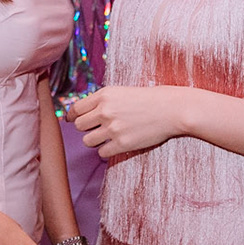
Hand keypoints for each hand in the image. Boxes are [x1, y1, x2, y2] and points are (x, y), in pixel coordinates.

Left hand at [66, 86, 189, 157]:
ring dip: (95, 141)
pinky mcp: (122, 144)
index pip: (76, 109)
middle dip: (86, 128)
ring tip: (107, 137)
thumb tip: (83, 113)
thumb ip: (103, 101)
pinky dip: (107, 150)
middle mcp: (105, 111)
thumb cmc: (150, 99)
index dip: (72, 116)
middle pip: (79, 126)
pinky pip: (102, 153)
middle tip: (97, 128)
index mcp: (104, 95)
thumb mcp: (122, 92)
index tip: (72, 120)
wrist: (172, 109)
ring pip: (87, 141)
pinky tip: (116, 144)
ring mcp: (113, 128)